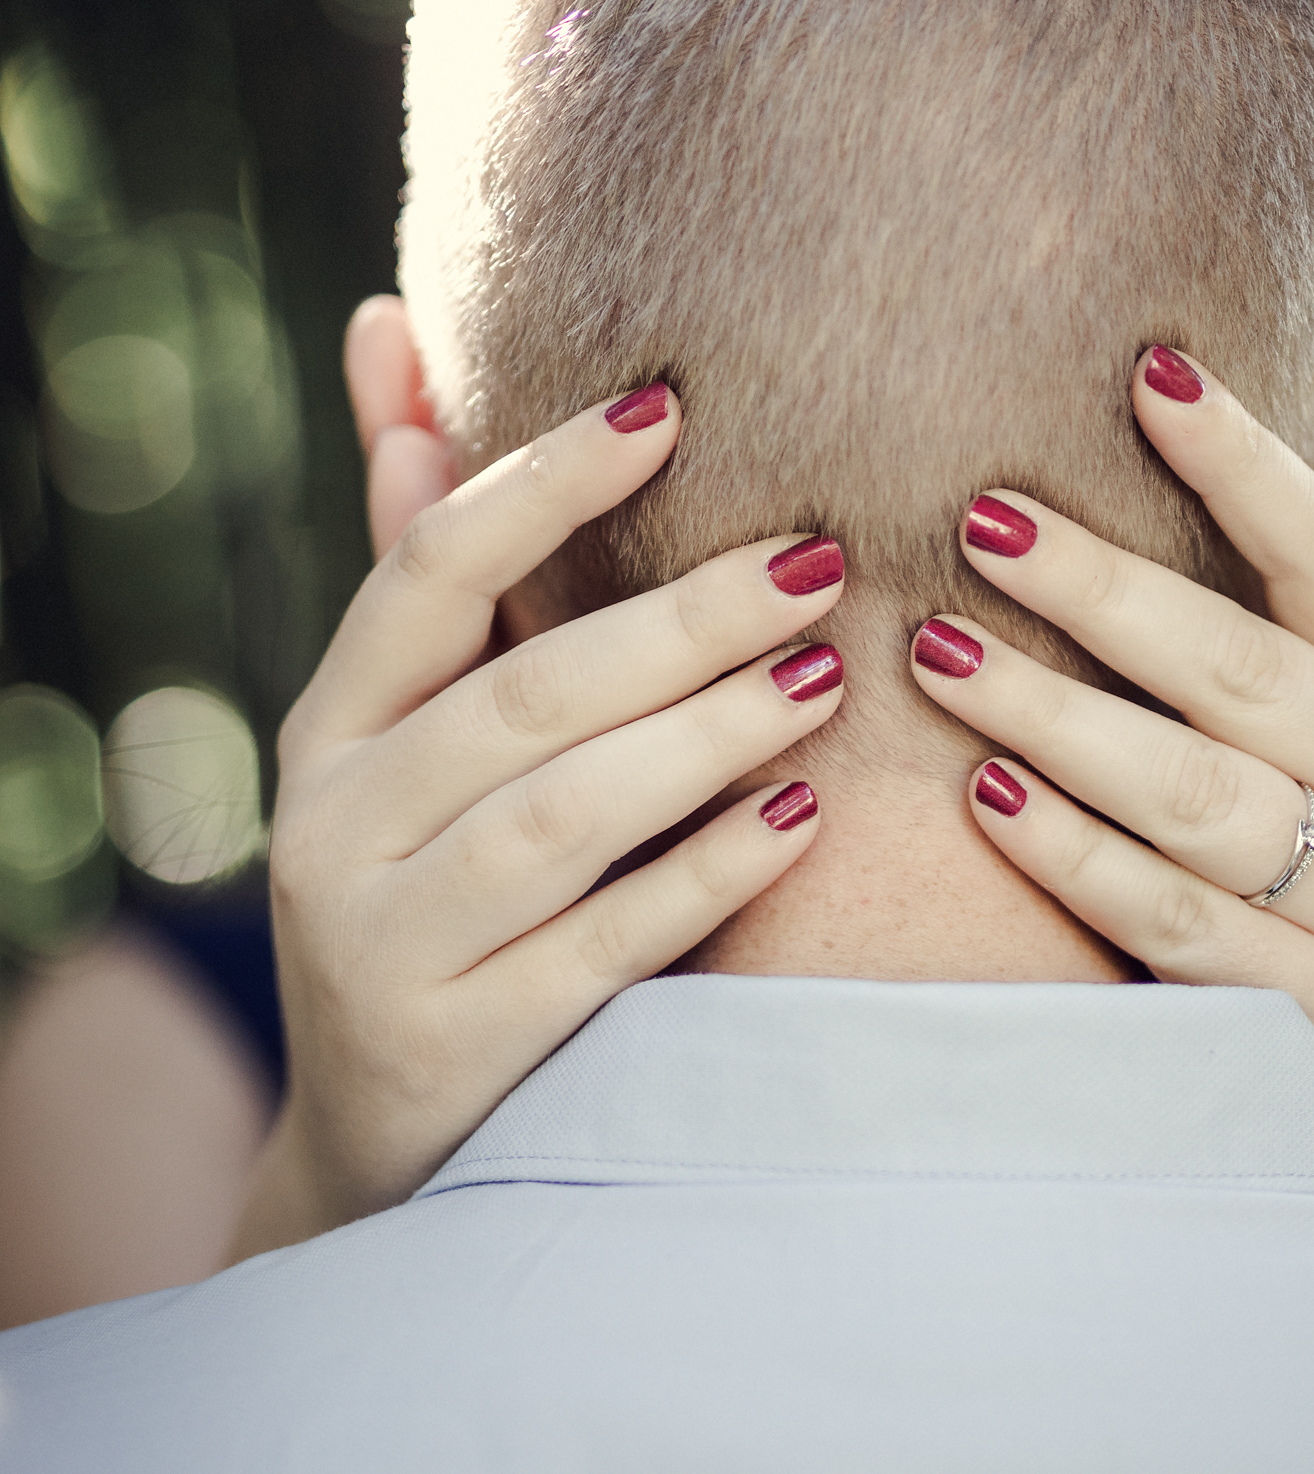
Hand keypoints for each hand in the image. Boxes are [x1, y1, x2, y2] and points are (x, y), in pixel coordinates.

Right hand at [231, 357, 845, 1259]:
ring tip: (826, 673)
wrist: (380, 1144)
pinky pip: (604, 945)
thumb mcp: (397, 735)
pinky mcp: (462, 1049)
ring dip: (705, 735)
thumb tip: (386, 328)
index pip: (427, 571)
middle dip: (681, 618)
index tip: (670, 406)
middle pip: (525, 694)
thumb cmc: (426, 885)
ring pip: (564, 814)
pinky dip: (706, 875)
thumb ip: (421, 553)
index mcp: (327, 730)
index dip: (545, 481)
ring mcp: (389, 946)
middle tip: (820, 557)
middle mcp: (336, 828)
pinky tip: (802, 817)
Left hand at [907, 347, 1313, 1217]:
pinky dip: (1076, 855)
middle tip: (979, 519)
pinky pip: (1171, 922)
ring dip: (1061, 717)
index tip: (1151, 367)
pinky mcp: (1304, 1024)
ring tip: (939, 651)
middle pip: (1247, 672)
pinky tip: (985, 797)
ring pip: (1199, 797)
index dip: (1249, 463)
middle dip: (1109, 589)